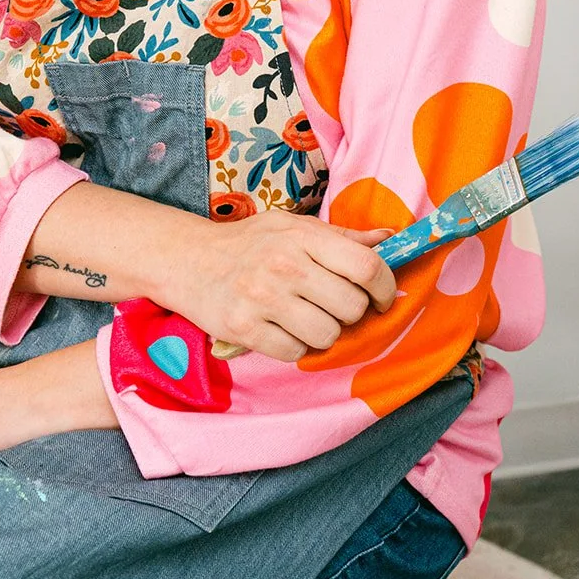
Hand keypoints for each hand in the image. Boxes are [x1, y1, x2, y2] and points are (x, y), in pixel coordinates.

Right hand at [169, 214, 396, 364]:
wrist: (189, 259)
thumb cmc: (249, 242)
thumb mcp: (293, 226)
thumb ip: (341, 237)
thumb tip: (389, 238)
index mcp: (302, 236)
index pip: (366, 266)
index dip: (384, 287)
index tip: (379, 298)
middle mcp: (284, 264)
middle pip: (351, 307)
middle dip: (349, 312)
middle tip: (330, 304)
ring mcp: (263, 297)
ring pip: (327, 335)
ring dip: (322, 332)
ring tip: (303, 316)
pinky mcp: (244, 328)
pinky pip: (294, 352)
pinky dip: (293, 345)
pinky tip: (279, 326)